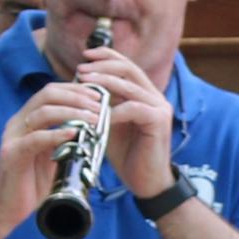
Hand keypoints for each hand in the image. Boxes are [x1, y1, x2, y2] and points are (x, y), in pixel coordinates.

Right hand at [0, 78, 98, 226]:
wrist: (6, 208)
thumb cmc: (32, 183)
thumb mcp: (53, 155)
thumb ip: (65, 139)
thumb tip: (93, 127)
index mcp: (26, 119)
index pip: (51, 91)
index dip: (75, 89)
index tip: (99, 95)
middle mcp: (17, 123)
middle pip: (47, 94)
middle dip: (77, 96)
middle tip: (100, 105)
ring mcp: (13, 137)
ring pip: (43, 112)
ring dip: (72, 112)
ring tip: (94, 119)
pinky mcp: (11, 154)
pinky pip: (36, 139)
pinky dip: (57, 134)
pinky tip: (74, 134)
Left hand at [80, 39, 176, 199]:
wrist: (147, 182)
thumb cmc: (127, 154)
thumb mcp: (109, 124)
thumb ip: (101, 105)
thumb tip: (78, 88)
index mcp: (144, 94)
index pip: (126, 65)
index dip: (107, 56)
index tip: (85, 55)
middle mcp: (155, 96)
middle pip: (129, 68)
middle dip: (102, 66)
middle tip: (81, 70)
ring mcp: (160, 107)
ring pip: (130, 85)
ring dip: (104, 83)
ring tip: (84, 83)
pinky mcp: (159, 121)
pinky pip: (134, 108)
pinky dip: (114, 110)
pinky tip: (100, 115)